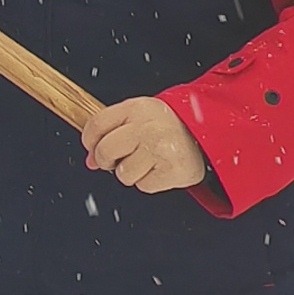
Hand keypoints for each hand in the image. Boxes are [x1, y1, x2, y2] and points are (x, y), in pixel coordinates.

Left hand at [82, 96, 208, 195]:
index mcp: (136, 108)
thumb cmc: (167, 126)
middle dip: (107, 160)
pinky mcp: (173, 170)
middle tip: (120, 158)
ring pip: (123, 174)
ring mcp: (161, 149)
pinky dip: (149, 181)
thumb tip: (90, 161)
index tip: (92, 148)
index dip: (89, 141)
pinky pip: (144, 186)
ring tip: (147, 160)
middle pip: (105, 152)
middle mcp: (147, 127)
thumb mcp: (139, 116)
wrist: (205, 134)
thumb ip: (111, 131)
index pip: (96, 125)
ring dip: (132, 172)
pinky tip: (160, 167)